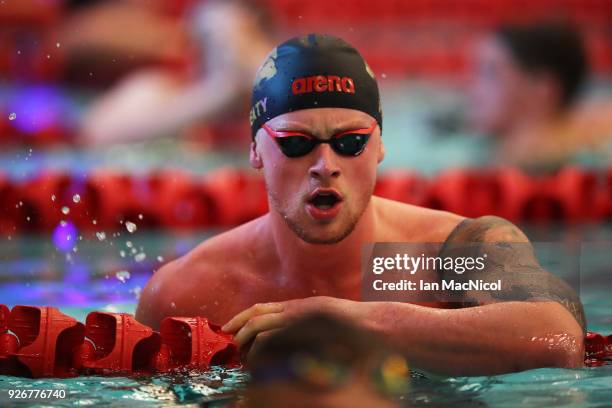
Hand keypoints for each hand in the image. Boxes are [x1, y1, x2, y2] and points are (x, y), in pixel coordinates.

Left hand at [221, 296, 357, 353]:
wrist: (379, 326)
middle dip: (239, 322)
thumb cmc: (361, 335)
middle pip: (259, 311)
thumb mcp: (331, 335)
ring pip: (261, 319)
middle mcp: (300, 307)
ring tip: (237, 347)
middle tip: (228, 336)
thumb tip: (297, 356)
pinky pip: (275, 330)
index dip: (248, 318)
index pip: (268, 310)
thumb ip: (312, 340)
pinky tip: (255, 354)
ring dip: (245, 332)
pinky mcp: (306, 319)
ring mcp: (302, 311)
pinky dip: (259, 342)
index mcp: (304, 310)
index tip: (235, 331)